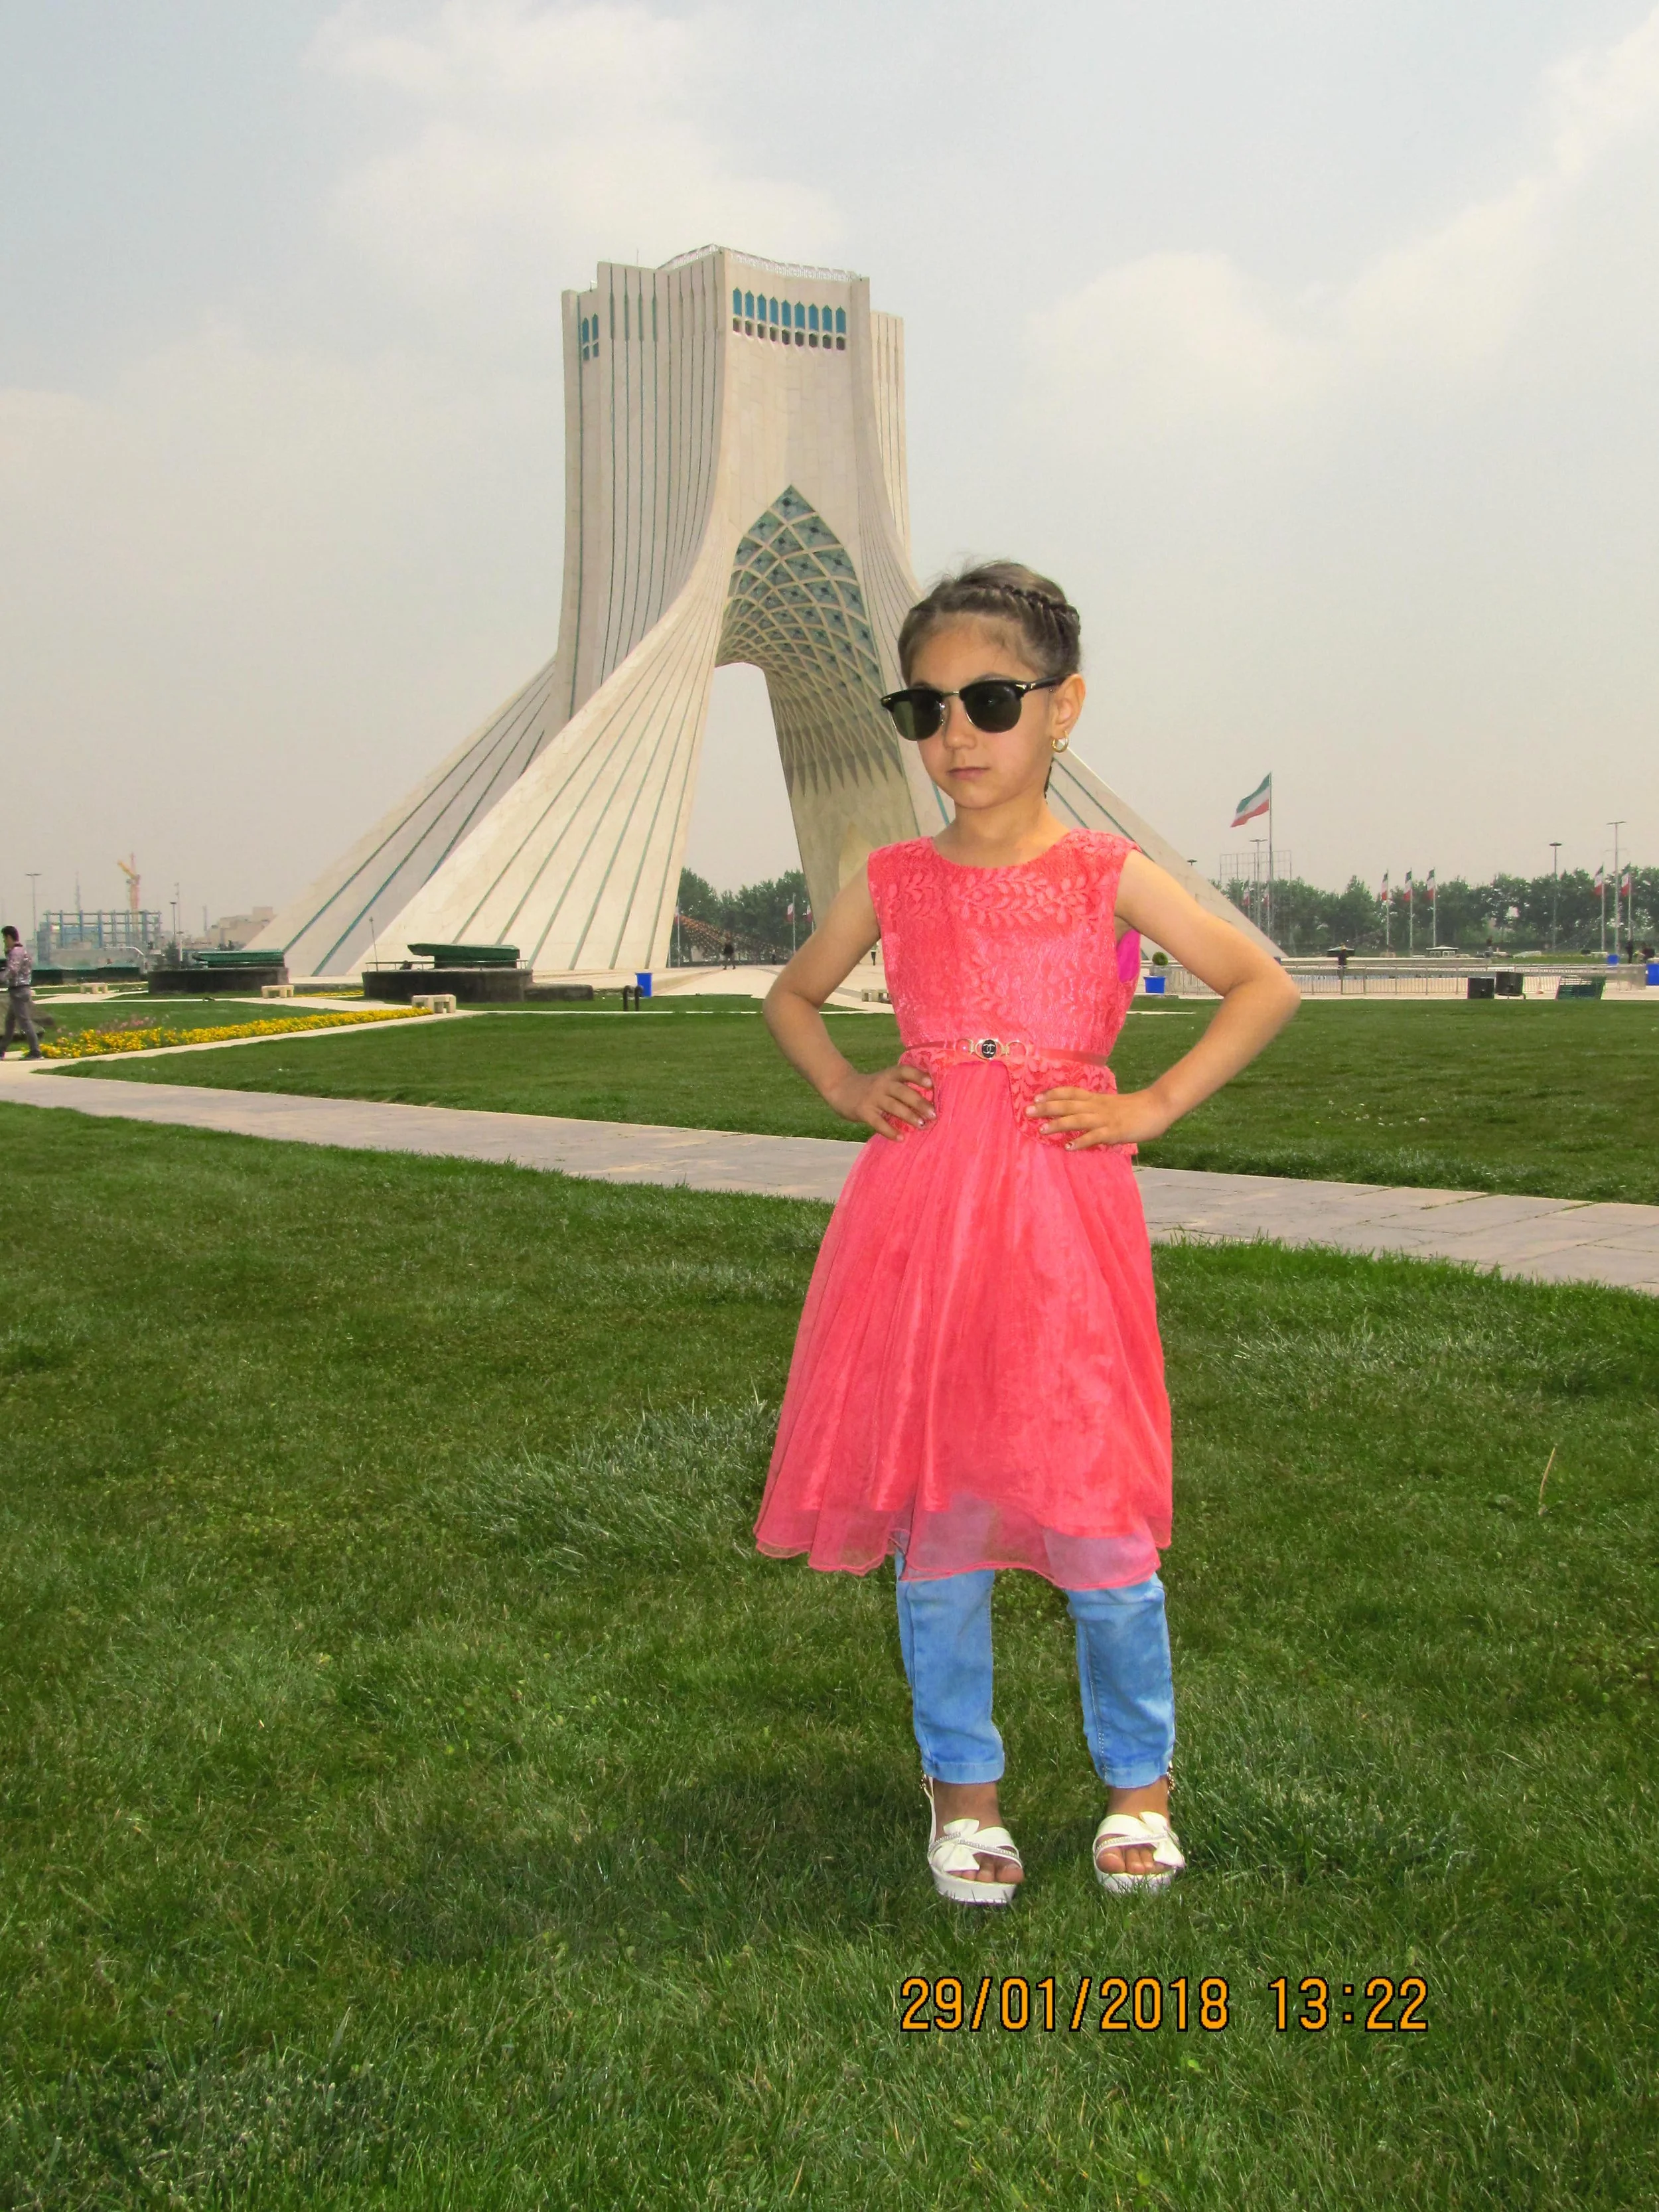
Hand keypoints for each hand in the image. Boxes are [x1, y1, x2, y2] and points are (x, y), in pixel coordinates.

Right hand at [826, 1062, 934, 1139]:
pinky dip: (890, 1131)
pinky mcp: (863, 1111)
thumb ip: (902, 1088)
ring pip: (893, 1106)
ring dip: (909, 1116)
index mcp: (889, 1075)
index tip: (931, 1084)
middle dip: (919, 1103)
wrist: (840, 1088)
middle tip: (934, 1114)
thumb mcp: (884, 1081)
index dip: (918, 1076)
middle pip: (902, 1091)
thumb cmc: (870, 1088)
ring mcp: (872, 1098)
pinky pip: (878, 1122)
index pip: (905, 1071)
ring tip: (921, 1125)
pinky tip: (901, 1138)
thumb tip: (928, 1104)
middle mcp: (881, 1084)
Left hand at [1028, 1084, 1173, 1150]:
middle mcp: (1097, 1106)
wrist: (1158, 1107)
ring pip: (1078, 1119)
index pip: (1071, 1092)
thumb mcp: (1112, 1105)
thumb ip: (1097, 1109)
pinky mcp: (1114, 1131)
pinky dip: (1081, 1141)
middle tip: (1028, 1111)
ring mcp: (1105, 1119)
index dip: (1053, 1094)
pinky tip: (1069, 1147)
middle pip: (1068, 1104)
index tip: (1036, 1097)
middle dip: (1047, 1108)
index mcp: (1097, 1099)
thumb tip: (1081, 1115)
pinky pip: (1095, 1137)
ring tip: (1042, 1129)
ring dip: (1059, 1124)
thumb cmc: (1136, 1108)